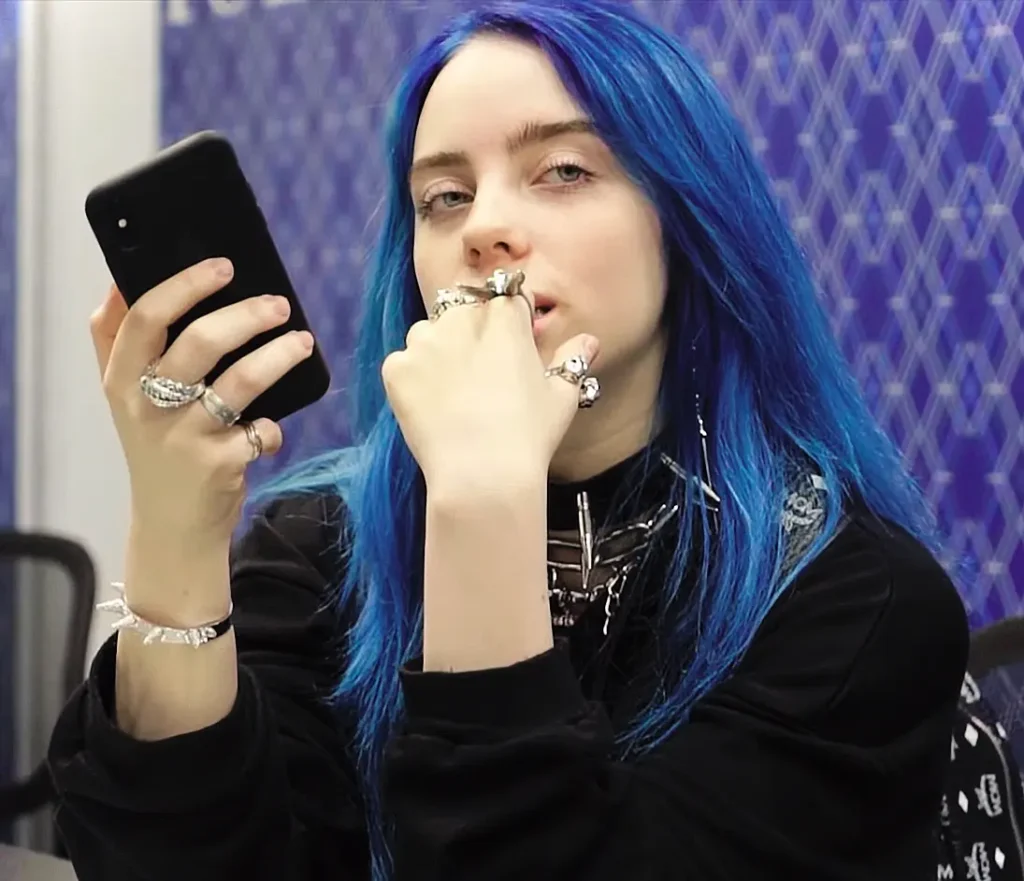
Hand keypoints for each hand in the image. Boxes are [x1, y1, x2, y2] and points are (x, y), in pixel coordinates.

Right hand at [91, 258, 315, 549]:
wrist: (170, 525)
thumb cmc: (156, 446)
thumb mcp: (123, 397)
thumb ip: (115, 341)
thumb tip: (120, 280)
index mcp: (120, 378)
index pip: (144, 317)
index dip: (185, 285)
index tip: (223, 266)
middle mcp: (146, 405)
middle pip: (199, 342)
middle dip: (246, 315)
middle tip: (278, 304)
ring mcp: (183, 436)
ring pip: (240, 381)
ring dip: (278, 356)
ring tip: (302, 342)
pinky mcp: (218, 465)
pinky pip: (260, 430)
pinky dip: (272, 429)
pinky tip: (269, 430)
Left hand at [381, 286, 598, 491]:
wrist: (481, 473)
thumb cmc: (529, 434)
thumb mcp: (562, 397)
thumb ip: (572, 360)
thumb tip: (588, 341)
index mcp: (504, 317)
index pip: (506, 300)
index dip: (510, 325)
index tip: (511, 351)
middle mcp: (461, 318)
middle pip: (463, 312)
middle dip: (470, 336)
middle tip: (480, 380)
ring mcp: (423, 342)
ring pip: (428, 335)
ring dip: (437, 353)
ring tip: (453, 395)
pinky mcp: (396, 368)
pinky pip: (402, 365)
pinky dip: (412, 381)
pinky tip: (430, 409)